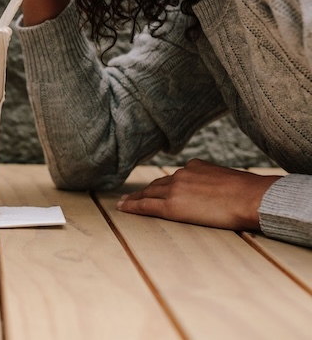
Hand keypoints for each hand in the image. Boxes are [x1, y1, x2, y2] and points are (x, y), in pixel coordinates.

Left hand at [116, 159, 281, 230]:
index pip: (174, 177)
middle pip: (157, 185)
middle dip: (144, 190)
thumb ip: (214, 181)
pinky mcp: (171, 205)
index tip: (154, 188)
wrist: (251, 198)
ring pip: (148, 193)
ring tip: (124, 202)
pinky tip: (123, 207)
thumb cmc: (249, 193)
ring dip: (135, 198)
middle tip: (130, 195)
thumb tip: (217, 190)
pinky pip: (146, 205)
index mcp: (195, 166)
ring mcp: (174, 189)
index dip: (161, 184)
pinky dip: (132, 206)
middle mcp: (181, 175)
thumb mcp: (229, 178)